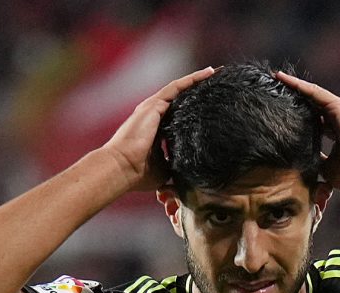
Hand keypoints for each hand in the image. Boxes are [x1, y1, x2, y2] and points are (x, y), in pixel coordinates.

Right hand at [94, 68, 215, 193]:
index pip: (178, 114)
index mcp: (155, 129)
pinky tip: (208, 73)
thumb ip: (177, 165)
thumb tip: (192, 173)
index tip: (210, 106)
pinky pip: (177, 87)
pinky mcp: (154, 105)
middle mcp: (153, 115)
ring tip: (215, 73)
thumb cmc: (138, 174)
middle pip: (180, 98)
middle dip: (197, 90)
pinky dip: (192, 79)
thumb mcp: (164, 169)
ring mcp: (152, 108)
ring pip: (179, 88)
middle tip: (217, 83)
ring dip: (197, 80)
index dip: (193, 109)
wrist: (122, 168)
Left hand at [275, 72, 339, 194]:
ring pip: (311, 94)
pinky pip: (313, 92)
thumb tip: (299, 163)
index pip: (315, 121)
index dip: (299, 118)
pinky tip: (281, 78)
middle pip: (312, 104)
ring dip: (293, 86)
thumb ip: (314, 161)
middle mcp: (339, 118)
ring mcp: (339, 110)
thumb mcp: (327, 169)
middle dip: (295, 98)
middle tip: (275, 91)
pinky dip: (297, 85)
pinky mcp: (338, 106)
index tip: (282, 115)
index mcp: (338, 133)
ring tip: (276, 78)